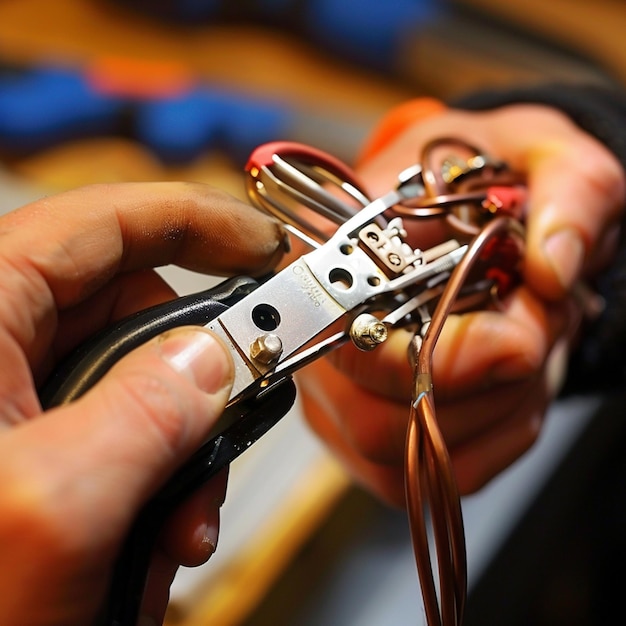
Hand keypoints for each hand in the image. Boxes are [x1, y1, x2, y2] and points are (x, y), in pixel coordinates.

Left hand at [0, 182, 285, 624]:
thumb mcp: (56, 507)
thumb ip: (149, 414)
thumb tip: (213, 360)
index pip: (103, 223)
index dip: (196, 221)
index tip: (264, 245)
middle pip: (134, 313)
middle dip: (196, 379)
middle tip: (230, 427)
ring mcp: (13, 400)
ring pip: (137, 383)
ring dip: (178, 452)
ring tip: (177, 527)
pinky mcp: (30, 444)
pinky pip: (119, 434)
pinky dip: (152, 483)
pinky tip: (148, 538)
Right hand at [299, 104, 624, 502]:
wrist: (484, 212)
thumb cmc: (492, 182)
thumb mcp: (547, 154)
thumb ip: (569, 195)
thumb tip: (550, 271)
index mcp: (341, 249)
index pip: (347, 329)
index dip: (438, 352)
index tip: (522, 339)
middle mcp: (322, 328)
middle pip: (372, 414)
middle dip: (485, 389)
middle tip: (542, 329)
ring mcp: (340, 389)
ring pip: (405, 450)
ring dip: (499, 410)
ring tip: (532, 343)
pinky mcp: (371, 429)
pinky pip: (433, 469)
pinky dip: (500, 438)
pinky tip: (517, 386)